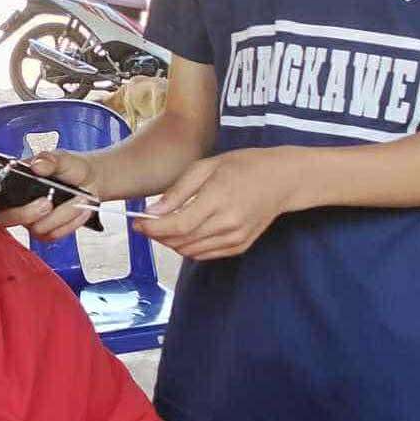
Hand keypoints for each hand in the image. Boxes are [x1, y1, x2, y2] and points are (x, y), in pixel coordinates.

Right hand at [0, 149, 100, 240]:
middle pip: (8, 219)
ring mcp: (32, 221)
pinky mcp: (47, 232)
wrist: (91, 180)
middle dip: (29, 212)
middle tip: (48, 201)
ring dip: (63, 214)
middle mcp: (17, 205)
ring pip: (38, 228)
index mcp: (13, 184)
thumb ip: (49, 159)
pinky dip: (72, 222)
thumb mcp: (62, 158)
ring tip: (79, 197)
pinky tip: (81, 208)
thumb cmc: (70, 167)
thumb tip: (37, 164)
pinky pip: (55, 234)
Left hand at [135, 146, 301, 259]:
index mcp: (218, 198)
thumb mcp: (207, 166)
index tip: (137, 224)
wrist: (281, 180)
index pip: (177, 224)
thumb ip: (179, 190)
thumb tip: (153, 211)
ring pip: (191, 251)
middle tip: (147, 224)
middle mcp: (228, 223)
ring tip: (164, 227)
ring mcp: (235, 238)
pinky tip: (185, 233)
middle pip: (181, 241)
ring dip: (171, 243)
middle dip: (158, 236)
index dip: (153, 228)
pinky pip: (205, 255)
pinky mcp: (240, 246)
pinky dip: (189, 247)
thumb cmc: (242, 166)